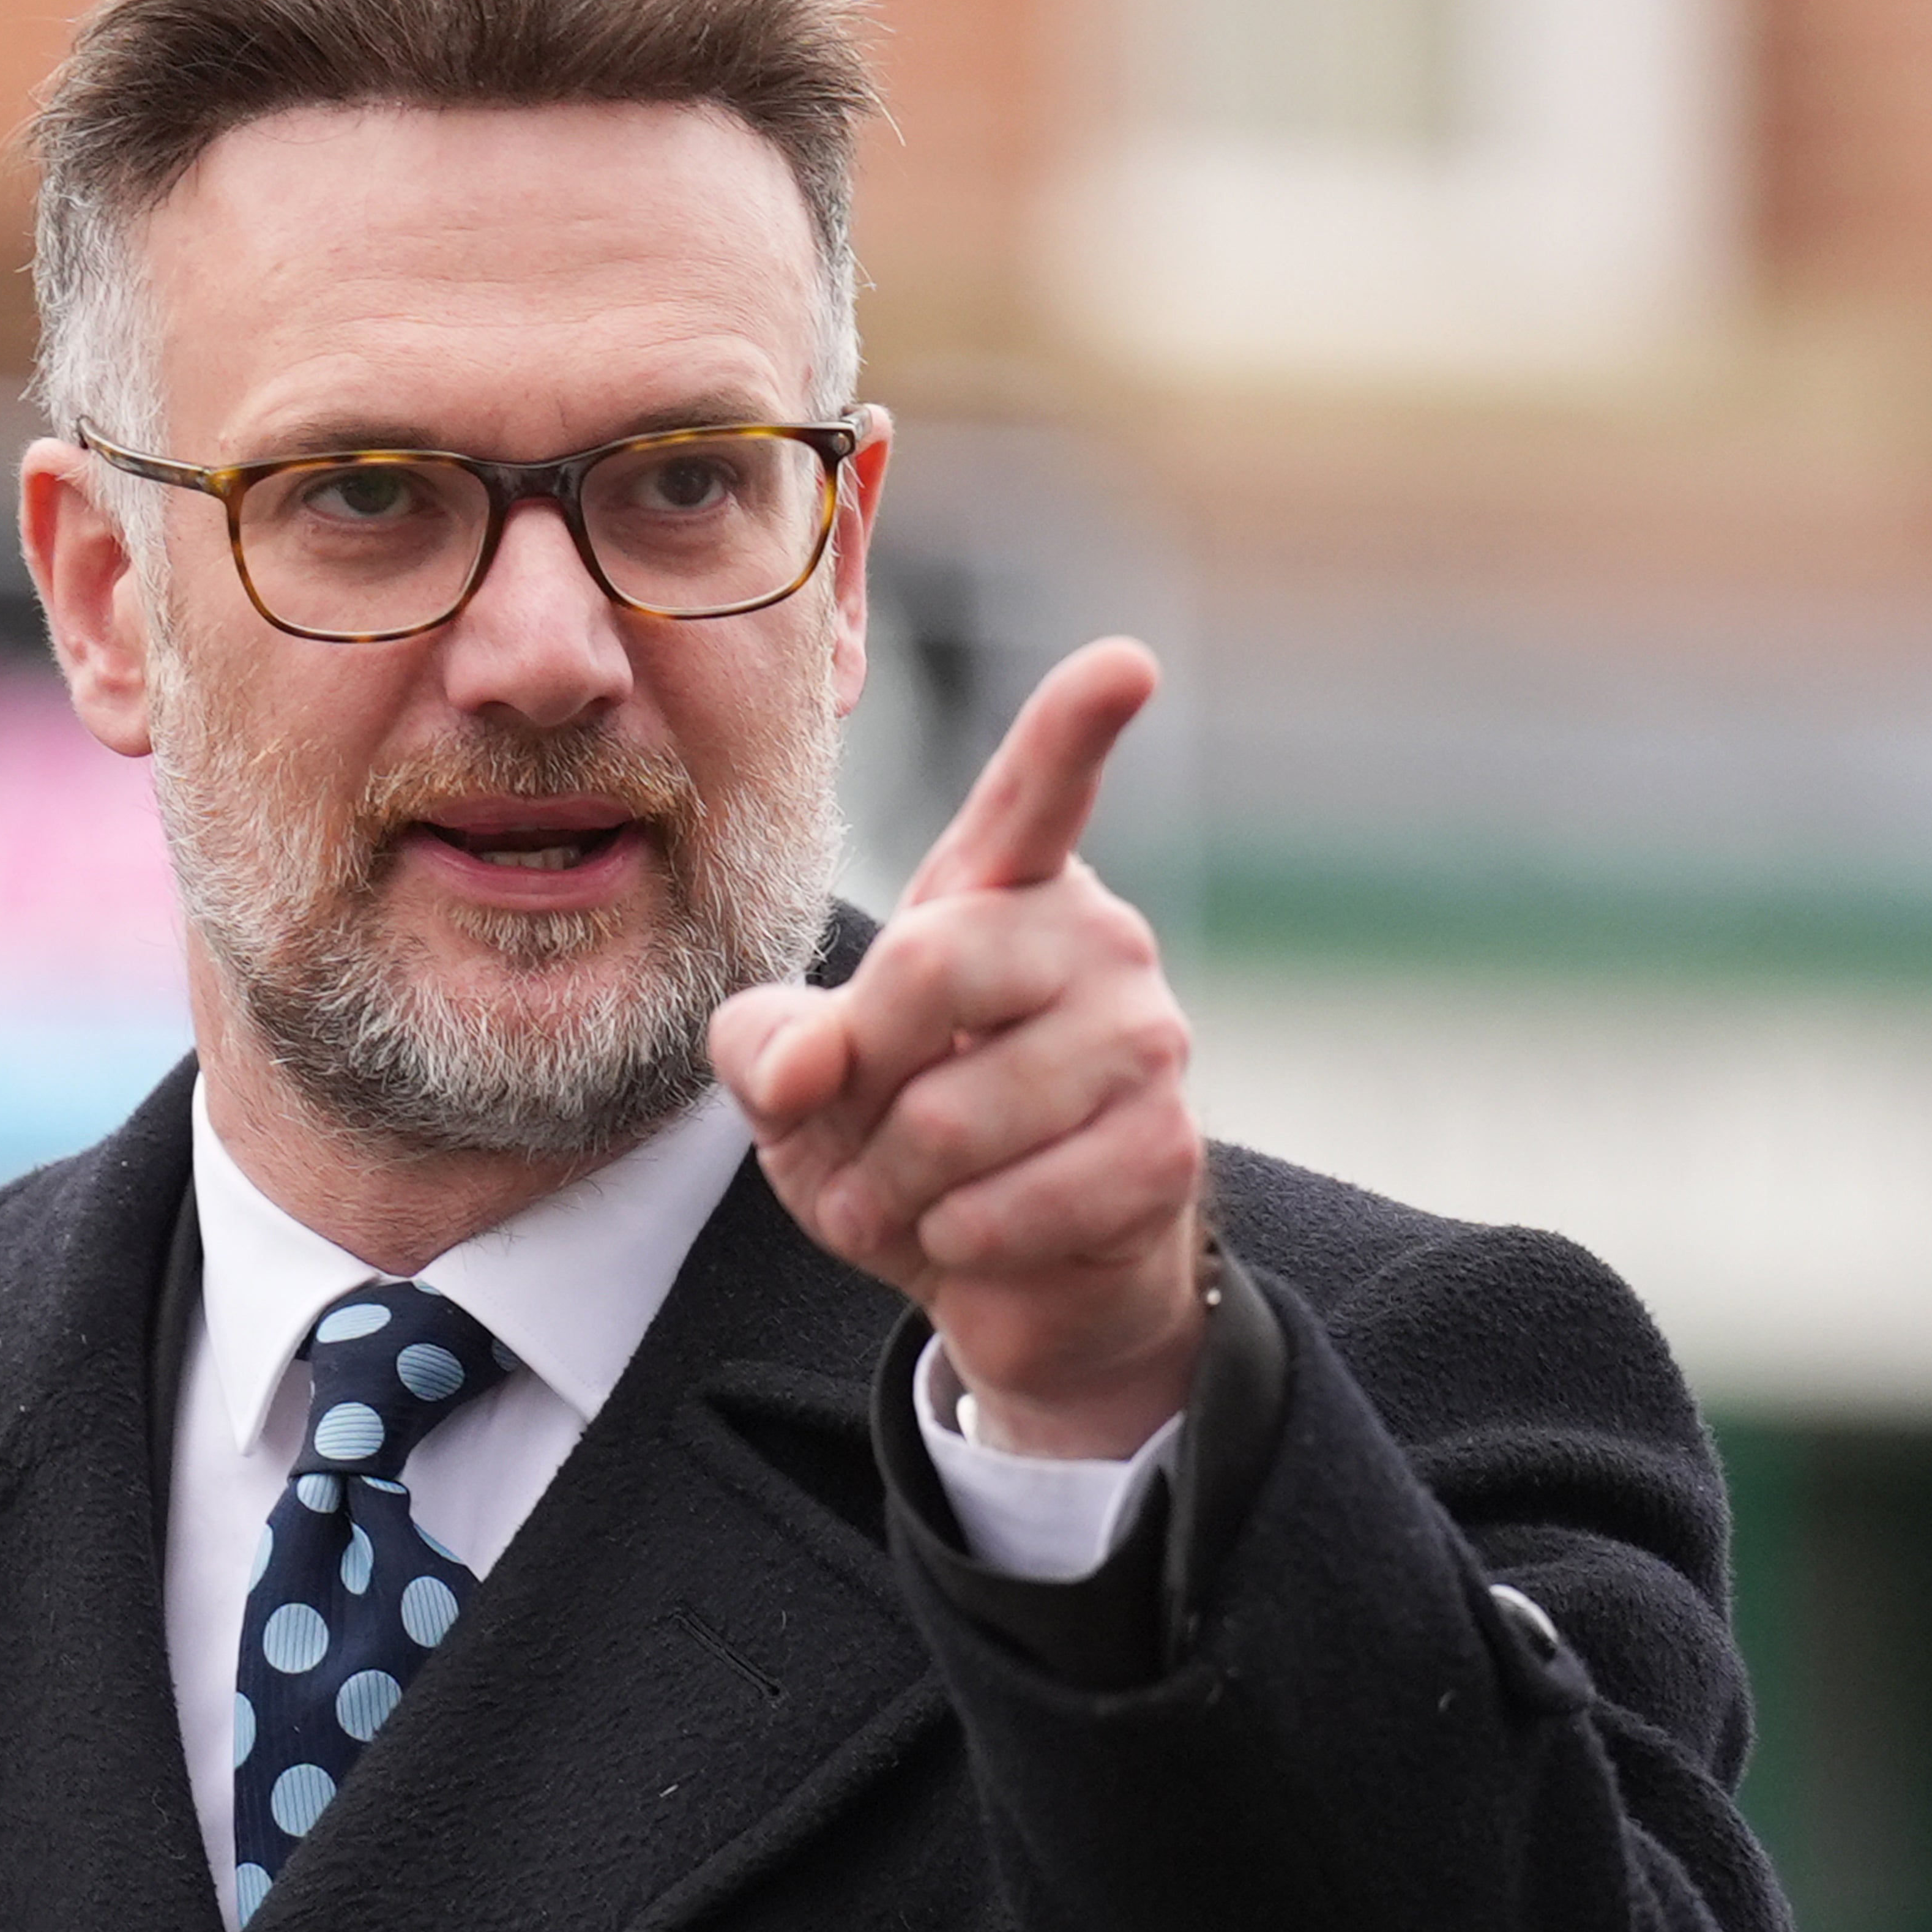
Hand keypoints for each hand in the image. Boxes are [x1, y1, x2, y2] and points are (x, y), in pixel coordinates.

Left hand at [710, 639, 1207, 1459]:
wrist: (992, 1266)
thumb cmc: (892, 1136)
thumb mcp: (794, 1079)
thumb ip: (766, 1046)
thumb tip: (809, 1066)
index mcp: (1000, 890)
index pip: (1038, 792)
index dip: (1076, 727)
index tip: (1124, 665)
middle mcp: (1094, 939)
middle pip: (928, 968)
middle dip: (854, 1083)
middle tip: (856, 1138)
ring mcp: (1145, 1041)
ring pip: (954, 1116)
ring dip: (891, 1189)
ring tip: (914, 1196)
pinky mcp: (1165, 1150)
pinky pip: (1008, 1207)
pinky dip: (953, 1243)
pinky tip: (976, 1233)